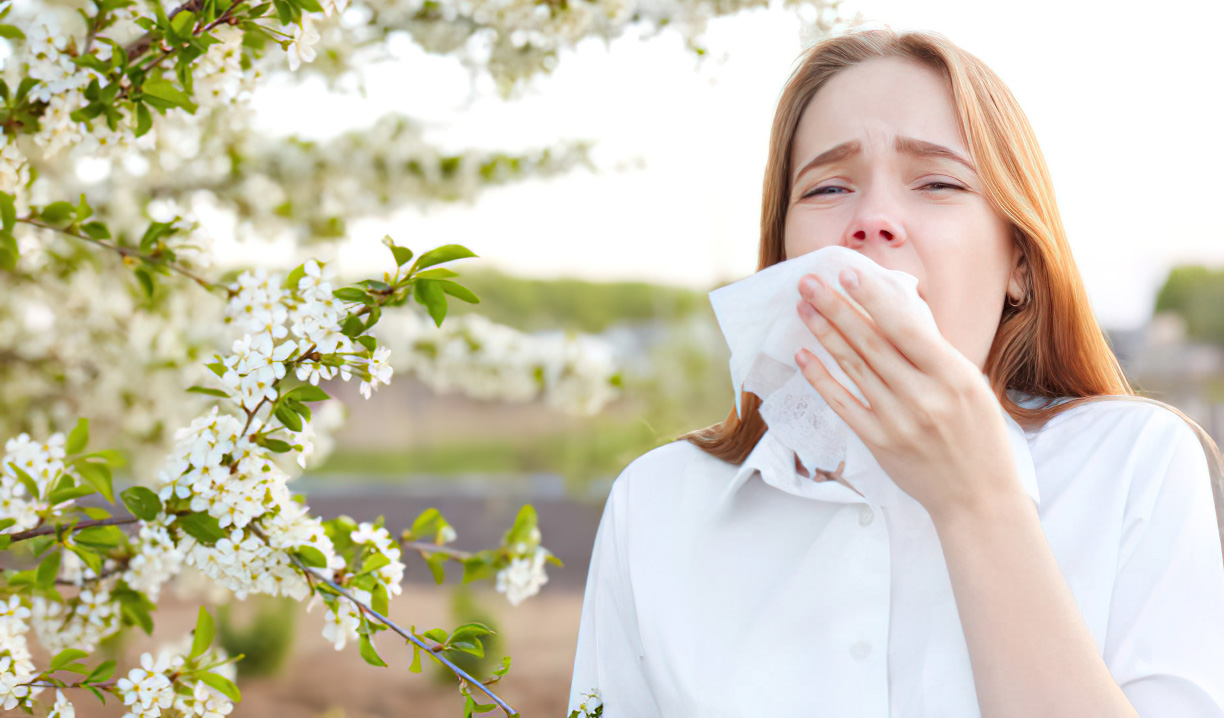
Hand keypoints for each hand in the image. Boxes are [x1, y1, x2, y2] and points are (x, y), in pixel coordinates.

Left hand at [792, 268, 1023, 521]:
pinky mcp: (879, 442)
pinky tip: (804, 355)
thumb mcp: (971, 385)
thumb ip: (934, 354)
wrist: (978, 497)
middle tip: (809, 281)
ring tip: (804, 307)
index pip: (906, 328)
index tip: (847, 273)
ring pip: (853, 368)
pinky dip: (821, 378)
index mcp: (954, 376)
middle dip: (836, 307)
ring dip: (824, 334)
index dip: (873, 298)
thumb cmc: (978, 435)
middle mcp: (925, 397)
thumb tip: (893, 313)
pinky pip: (843, 404)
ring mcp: (899, 421)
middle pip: (871, 343)